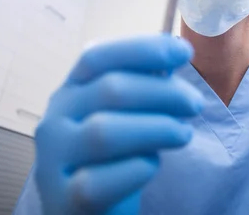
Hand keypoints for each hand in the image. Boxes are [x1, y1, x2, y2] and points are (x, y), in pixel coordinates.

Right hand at [34, 35, 203, 214]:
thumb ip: (143, 84)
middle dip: (163, 92)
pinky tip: (151, 164)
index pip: (97, 57)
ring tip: (183, 133)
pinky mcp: (64, 200)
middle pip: (110, 90)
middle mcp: (55, 121)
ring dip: (156, 128)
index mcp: (70, 92)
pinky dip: (136, 169)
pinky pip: (99, 181)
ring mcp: (54, 161)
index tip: (183, 51)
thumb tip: (174, 51)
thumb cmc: (114, 157)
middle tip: (195, 103)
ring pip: (104, 132)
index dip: (142, 49)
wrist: (89, 210)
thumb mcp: (124, 114)